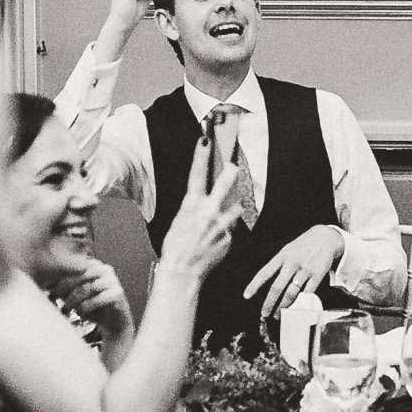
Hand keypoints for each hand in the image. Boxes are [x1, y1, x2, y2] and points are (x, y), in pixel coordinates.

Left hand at [54, 259, 131, 330]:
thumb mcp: (77, 295)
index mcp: (94, 265)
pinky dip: (87, 307)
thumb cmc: (92, 307)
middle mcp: (105, 269)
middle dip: (65, 288)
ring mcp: (113, 281)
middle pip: (80, 276)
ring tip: (66, 309)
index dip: (60, 278)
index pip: (74, 268)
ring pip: (88, 288)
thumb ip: (65, 289)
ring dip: (73, 300)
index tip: (49, 289)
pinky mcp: (118, 293)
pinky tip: (81, 314)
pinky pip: (98, 299)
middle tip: (54, 299)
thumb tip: (45, 285)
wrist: (114, 322)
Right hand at [156, 164, 240, 282]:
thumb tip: (204, 201)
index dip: (201, 155)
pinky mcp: (229, 238)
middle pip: (225, 185)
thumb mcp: (180, 221)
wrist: (182, 272)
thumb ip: (194, 208)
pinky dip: (225, 231)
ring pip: (235, 208)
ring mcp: (221, 225)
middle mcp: (208, 212)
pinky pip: (231, 229)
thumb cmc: (176, 248)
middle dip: (231, 173)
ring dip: (232, 208)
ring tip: (223, 214)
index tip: (205, 140)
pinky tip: (215, 239)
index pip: (197, 174)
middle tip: (234, 165)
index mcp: (191, 206)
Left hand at [243, 223, 345, 317]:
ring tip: (279, 314)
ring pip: (291, 293)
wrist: (326, 237)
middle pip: (277, 287)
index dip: (254, 285)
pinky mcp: (317, 275)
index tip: (246, 296)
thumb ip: (279, 265)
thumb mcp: (288, 250)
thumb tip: (268, 285)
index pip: (264, 272)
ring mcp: (305, 270)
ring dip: (283, 307)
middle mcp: (292, 263)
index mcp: (282, 256)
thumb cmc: (303, 246)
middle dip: (269, 303)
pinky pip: (307, 294)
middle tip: (265, 314)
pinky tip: (296, 309)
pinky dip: (300, 303)